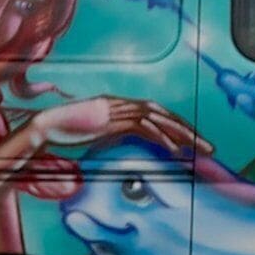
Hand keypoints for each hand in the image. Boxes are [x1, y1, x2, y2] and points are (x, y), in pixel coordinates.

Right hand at [22, 96, 207, 157]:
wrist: (46, 126)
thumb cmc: (67, 133)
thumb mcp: (98, 134)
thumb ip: (116, 135)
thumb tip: (130, 147)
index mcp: (122, 104)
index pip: (157, 113)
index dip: (178, 126)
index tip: (194, 140)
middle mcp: (123, 102)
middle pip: (164, 114)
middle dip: (189, 131)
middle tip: (209, 147)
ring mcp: (118, 108)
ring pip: (160, 119)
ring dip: (183, 135)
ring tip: (199, 151)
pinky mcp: (113, 118)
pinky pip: (144, 128)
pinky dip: (161, 139)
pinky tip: (174, 151)